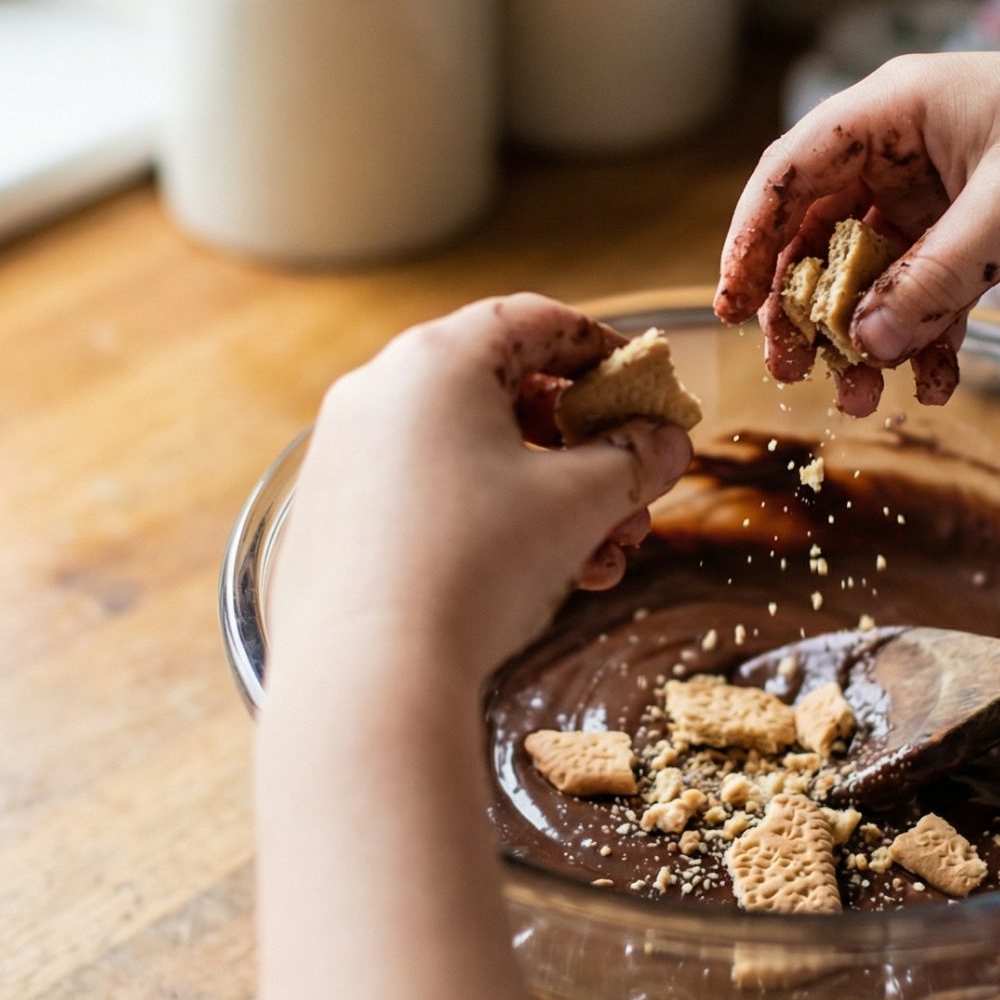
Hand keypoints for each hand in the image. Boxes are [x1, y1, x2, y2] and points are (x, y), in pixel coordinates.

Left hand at [271, 294, 696, 681]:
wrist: (368, 678)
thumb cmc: (475, 568)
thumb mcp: (580, 503)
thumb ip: (635, 459)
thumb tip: (666, 441)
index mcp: (436, 361)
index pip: (537, 321)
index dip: (606, 351)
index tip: (645, 390)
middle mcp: (380, 391)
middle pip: (505, 392)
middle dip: (584, 447)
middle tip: (632, 493)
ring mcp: (346, 453)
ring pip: (471, 452)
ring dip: (548, 495)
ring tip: (602, 555)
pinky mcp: (333, 514)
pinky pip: (428, 492)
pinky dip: (490, 519)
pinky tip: (542, 577)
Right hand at [717, 53, 999, 413]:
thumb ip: (934, 280)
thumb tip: (868, 345)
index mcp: (898, 108)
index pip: (795, 171)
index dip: (754, 237)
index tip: (731, 304)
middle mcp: (910, 149)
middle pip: (825, 232)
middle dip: (808, 306)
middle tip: (793, 369)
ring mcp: (945, 197)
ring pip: (877, 275)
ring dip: (868, 337)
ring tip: (861, 396)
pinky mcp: (984, 238)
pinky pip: (932, 296)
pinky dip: (928, 342)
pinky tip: (933, 387)